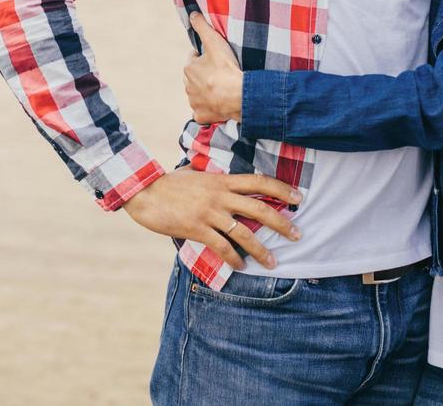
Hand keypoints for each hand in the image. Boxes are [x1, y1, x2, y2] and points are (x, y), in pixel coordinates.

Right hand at [121, 167, 301, 270]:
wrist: (144, 191)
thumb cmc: (168, 184)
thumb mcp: (195, 175)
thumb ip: (212, 180)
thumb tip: (223, 183)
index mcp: (221, 180)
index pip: (259, 181)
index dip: (281, 189)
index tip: (298, 198)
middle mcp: (220, 195)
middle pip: (259, 207)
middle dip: (281, 222)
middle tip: (297, 234)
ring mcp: (209, 212)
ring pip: (244, 232)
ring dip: (261, 250)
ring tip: (273, 262)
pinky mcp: (197, 228)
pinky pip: (221, 246)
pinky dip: (234, 259)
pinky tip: (241, 267)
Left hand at [184, 13, 245, 123]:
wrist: (238, 96)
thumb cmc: (226, 68)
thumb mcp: (215, 42)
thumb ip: (202, 27)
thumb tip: (192, 14)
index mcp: (188, 68)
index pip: (194, 58)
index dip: (205, 57)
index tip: (215, 58)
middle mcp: (187, 86)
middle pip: (195, 77)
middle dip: (204, 75)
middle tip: (220, 73)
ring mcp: (194, 103)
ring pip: (197, 94)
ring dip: (205, 91)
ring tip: (221, 88)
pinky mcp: (201, 116)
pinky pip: (201, 112)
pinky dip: (207, 109)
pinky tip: (217, 105)